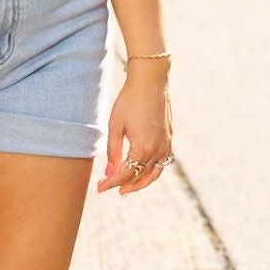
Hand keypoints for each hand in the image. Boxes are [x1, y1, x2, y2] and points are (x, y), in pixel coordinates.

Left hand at [96, 67, 173, 194]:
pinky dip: (152, 171)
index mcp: (143, 148)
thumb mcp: (115, 126)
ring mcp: (166, 145)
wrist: (151, 81)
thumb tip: (109, 172)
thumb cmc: (130, 100)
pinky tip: (142, 170)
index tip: (99, 188)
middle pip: (139, 177)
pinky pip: (163, 163)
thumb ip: (113, 151)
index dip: (111, 183)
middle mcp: (158, 150)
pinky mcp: (169, 138)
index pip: (125, 175)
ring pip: (154, 174)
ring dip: (140, 183)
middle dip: (123, 185)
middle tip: (108, 187)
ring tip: (126, 187)